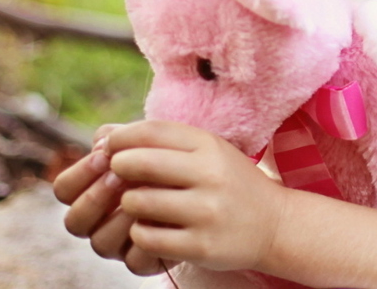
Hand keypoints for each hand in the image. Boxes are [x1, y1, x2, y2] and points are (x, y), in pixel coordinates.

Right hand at [55, 123, 167, 275]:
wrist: (210, 184)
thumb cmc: (171, 159)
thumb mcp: (151, 142)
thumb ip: (124, 137)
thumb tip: (103, 140)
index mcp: (90, 192)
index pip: (64, 189)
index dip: (79, 173)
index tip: (105, 156)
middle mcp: (98, 222)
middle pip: (74, 221)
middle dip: (95, 197)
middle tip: (120, 177)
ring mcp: (119, 245)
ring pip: (101, 242)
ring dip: (120, 218)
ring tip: (145, 197)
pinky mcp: (145, 261)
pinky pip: (134, 260)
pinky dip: (147, 241)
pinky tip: (164, 221)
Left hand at [104, 120, 288, 274]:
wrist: (274, 225)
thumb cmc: (230, 184)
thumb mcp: (207, 152)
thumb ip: (161, 140)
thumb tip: (102, 134)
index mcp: (210, 146)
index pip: (151, 130)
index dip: (120, 137)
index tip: (110, 146)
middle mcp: (210, 175)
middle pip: (138, 162)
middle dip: (118, 168)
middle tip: (118, 176)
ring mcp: (206, 211)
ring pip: (137, 202)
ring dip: (128, 204)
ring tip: (139, 205)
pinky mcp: (201, 245)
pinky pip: (146, 237)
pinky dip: (139, 233)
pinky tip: (151, 228)